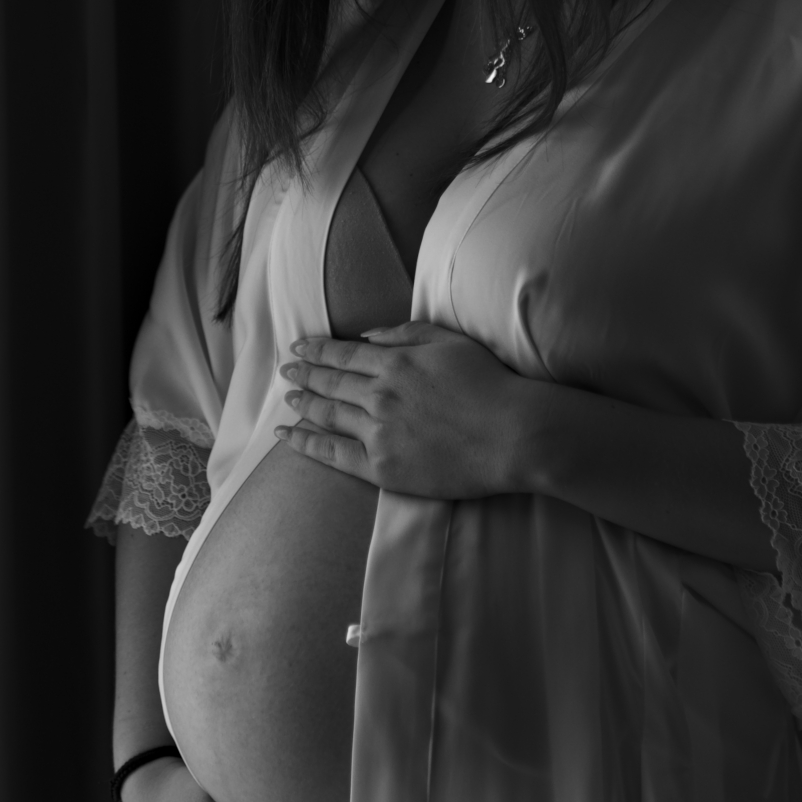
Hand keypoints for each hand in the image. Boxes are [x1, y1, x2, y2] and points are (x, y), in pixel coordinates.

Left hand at [275, 319, 526, 498]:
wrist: (515, 436)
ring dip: (303, 404)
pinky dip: (305, 443)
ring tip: (288, 400)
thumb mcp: (449, 342)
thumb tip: (366, 336)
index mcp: (394, 362)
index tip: (298, 347)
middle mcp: (379, 395)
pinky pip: (333, 454)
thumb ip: (404, 334)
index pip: (342, 354)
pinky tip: (287, 435)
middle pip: (329, 383)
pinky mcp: (383, 468)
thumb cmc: (490, 385)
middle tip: (286, 371)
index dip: (316, 350)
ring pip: (327, 415)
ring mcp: (378, 433)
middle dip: (303, 374)